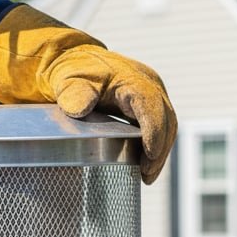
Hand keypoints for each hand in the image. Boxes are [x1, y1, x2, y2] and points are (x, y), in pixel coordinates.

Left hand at [0, 5, 176, 182]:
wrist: (75, 62)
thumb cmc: (73, 72)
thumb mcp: (68, 81)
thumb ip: (74, 94)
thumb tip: (78, 109)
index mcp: (131, 79)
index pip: (150, 106)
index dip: (154, 132)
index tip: (149, 155)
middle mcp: (148, 85)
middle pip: (166, 119)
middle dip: (160, 149)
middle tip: (147, 174)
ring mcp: (152, 94)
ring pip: (168, 125)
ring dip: (160, 151)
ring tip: (147, 175)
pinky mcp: (148, 105)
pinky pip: (160, 127)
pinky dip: (156, 146)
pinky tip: (146, 163)